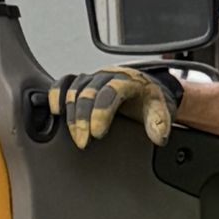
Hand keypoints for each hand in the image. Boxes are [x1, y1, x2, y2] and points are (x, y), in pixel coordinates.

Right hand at [49, 65, 183, 150]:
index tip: (97, 133)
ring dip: (70, 113)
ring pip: (74, 90)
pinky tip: (55, 111)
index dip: (101, 113)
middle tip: (83, 142)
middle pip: (88, 93)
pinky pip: (64, 83)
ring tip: (75, 135)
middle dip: (82, 119)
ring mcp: (94, 77)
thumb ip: (160, 122)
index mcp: (129, 80)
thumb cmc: (151, 99)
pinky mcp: (83, 82)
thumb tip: (159, 137)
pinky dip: (56, 94)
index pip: (110, 93)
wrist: (147, 87)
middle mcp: (108, 75)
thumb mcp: (162, 109)